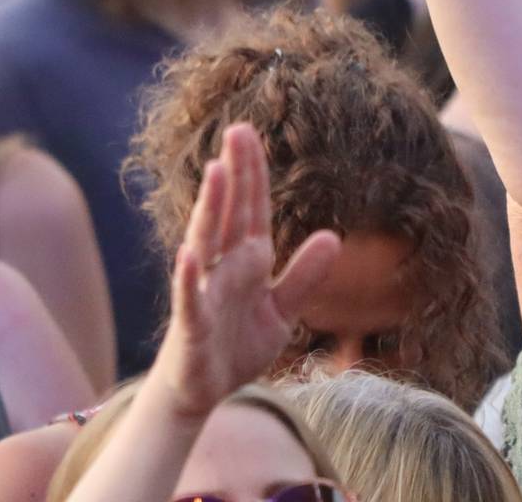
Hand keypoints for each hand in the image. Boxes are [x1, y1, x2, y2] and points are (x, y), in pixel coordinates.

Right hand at [147, 124, 340, 420]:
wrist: (203, 392)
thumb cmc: (236, 346)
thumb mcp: (281, 311)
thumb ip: (304, 277)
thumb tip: (333, 237)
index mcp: (249, 261)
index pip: (254, 209)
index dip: (254, 173)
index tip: (251, 133)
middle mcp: (224, 268)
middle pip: (230, 213)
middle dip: (234, 174)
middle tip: (237, 129)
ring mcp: (205, 292)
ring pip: (207, 242)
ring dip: (212, 208)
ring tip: (217, 171)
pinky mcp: (192, 324)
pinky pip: (189, 297)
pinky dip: (188, 277)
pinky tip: (189, 254)